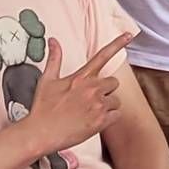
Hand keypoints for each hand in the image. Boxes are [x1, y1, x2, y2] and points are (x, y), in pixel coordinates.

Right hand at [27, 32, 131, 154]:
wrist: (40, 134)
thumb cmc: (42, 108)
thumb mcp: (46, 80)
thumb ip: (54, 58)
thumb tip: (54, 41)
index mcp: (81, 77)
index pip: (102, 55)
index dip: (118, 43)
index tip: (129, 34)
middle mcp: (92, 89)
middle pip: (113, 82)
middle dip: (105, 90)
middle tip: (91, 99)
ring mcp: (97, 105)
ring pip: (116, 100)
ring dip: (107, 105)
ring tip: (91, 112)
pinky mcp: (100, 122)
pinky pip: (117, 115)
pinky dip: (109, 118)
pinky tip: (95, 120)